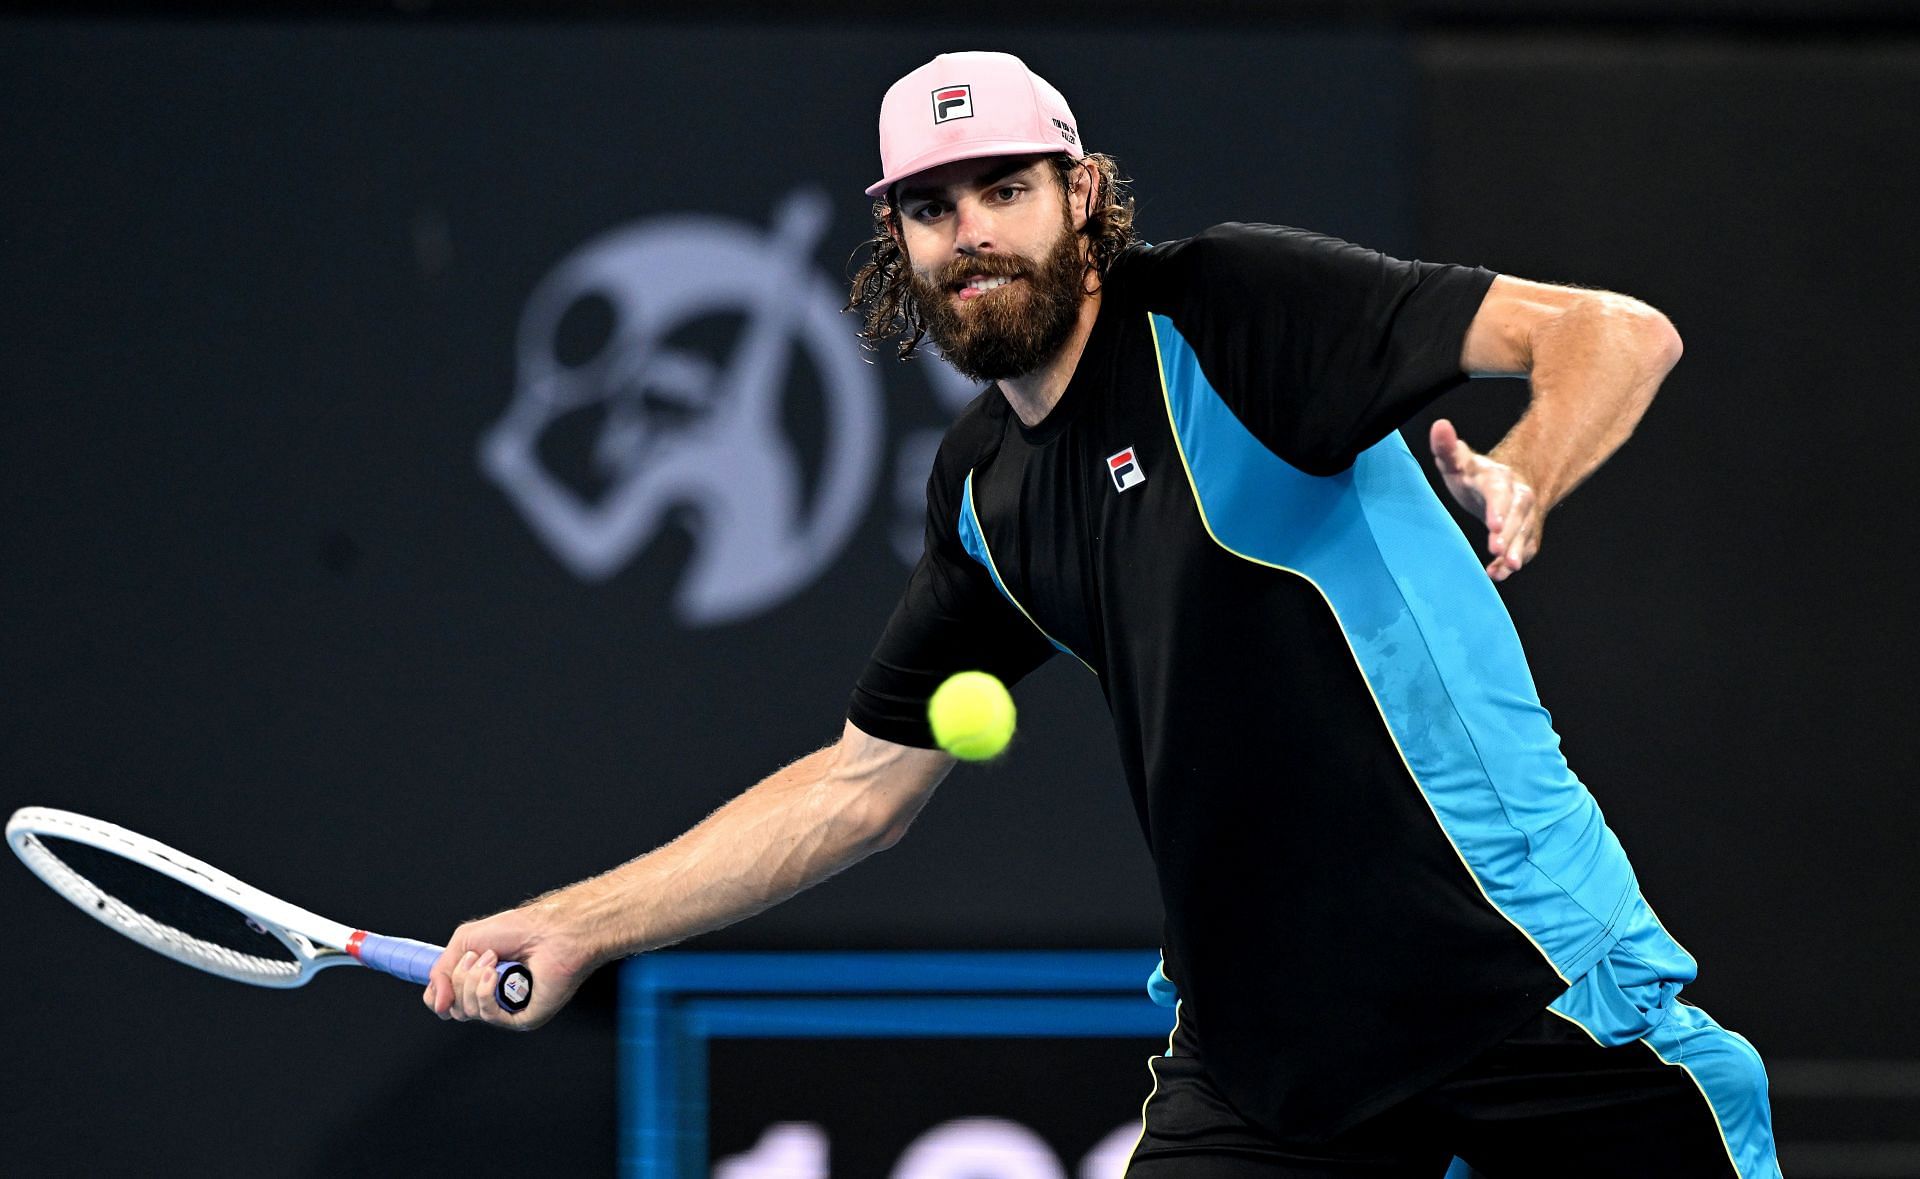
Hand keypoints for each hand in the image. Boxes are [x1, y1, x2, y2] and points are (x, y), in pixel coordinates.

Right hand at [422, 901, 595, 1030]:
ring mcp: (507, 1012)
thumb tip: (437, 1005)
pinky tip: (495, 975)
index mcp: (478, 985)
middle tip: (485, 956)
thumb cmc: (518, 930)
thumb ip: (440, 971)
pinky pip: (490, 1017)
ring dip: (474, 980)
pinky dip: (486, 992)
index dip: (438, 993)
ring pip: (468, 1011)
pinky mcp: (523, 1019)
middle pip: (452, 1007)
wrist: (550, 931)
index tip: (443, 975)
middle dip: (460, 976)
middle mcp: (492, 1001)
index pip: (445, 1003)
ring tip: (495, 960)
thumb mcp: (465, 942)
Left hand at [1429, 419, 1541, 581]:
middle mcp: (1518, 496)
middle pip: (1518, 514)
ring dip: (1517, 550)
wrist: (1502, 486)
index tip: (1493, 525)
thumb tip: (1440, 425)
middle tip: (1497, 550)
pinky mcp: (1526, 533)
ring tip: (1508, 567)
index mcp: (1498, 478)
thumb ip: (1447, 448)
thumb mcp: (1457, 461)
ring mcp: (1525, 516)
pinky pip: (1525, 548)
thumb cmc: (1473, 475)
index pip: (1500, 493)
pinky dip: (1513, 562)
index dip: (1498, 509)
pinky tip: (1498, 574)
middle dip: (1510, 533)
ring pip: (1526, 532)